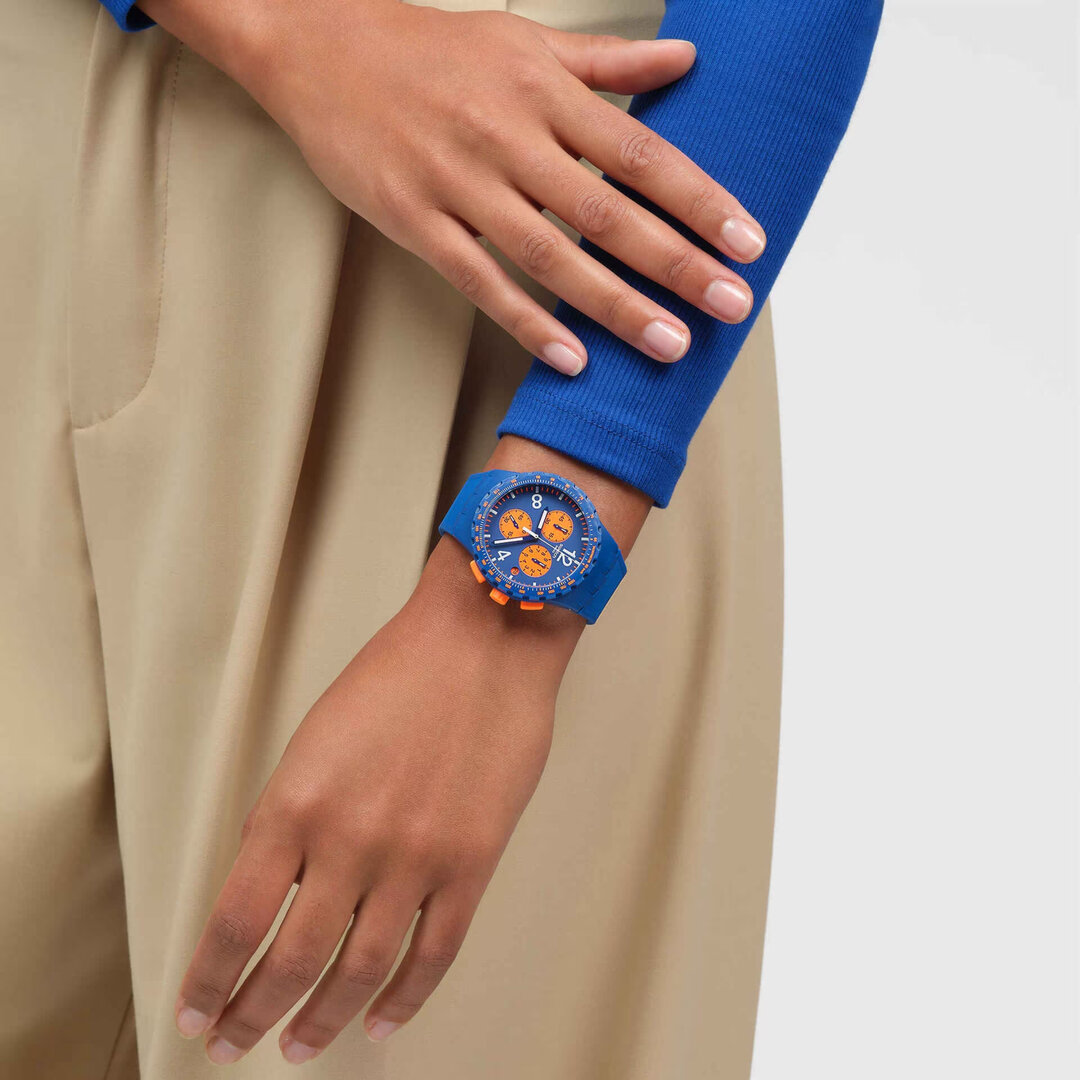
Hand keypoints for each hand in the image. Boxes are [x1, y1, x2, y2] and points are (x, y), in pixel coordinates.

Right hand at [138, 0, 765, 374]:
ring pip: (550, 255)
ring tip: (669, 344)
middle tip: (732, 307)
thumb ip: (606, 62)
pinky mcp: (415, 221)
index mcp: (543, 91)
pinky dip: (525, 321)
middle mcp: (509, 137)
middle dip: (676, 262)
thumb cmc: (425, 46)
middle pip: (607, 211)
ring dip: (615, 304)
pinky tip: (570, 358)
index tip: (747, 242)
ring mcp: (459, 183)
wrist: (316, 47)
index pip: (641, 151)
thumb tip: (685, 61)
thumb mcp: (522, 40)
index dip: (699, 199)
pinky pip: (479, 279)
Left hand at [173, 537, 582, 1063]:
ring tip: (299, 1043)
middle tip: (233, 1042)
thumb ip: (290, 816)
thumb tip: (275, 889)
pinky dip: (405, 999)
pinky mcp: (472, 862)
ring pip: (359, 972)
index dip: (210, 979)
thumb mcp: (315, 737)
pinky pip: (434, 954)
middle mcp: (351, 840)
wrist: (483, 640)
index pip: (235, 920)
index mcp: (297, 801)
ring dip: (321, 1020)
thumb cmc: (400, 673)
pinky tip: (383, 1020)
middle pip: (289, 962)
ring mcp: (416, 857)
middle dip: (251, 1014)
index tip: (197, 1008)